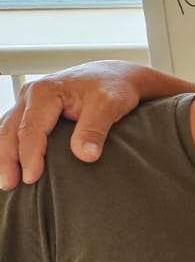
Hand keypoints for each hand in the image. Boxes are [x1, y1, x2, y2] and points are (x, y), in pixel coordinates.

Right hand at [0, 61, 142, 189]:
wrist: (117, 76)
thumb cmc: (112, 87)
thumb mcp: (109, 105)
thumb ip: (94, 129)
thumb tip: (85, 155)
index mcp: (45, 91)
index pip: (31, 128)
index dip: (29, 155)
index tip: (31, 177)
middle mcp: (31, 94)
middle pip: (10, 130)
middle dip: (7, 159)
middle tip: (9, 184)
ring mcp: (29, 102)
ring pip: (7, 130)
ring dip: (4, 155)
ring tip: (6, 181)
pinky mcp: (32, 110)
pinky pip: (14, 129)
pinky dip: (10, 147)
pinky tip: (11, 165)